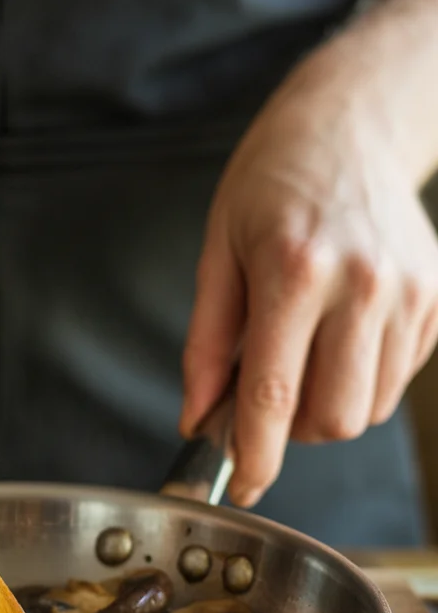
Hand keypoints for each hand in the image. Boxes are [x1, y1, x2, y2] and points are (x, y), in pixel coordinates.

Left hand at [181, 56, 437, 507]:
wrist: (352, 126)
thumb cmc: (272, 186)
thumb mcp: (217, 252)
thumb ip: (205, 344)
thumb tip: (199, 418)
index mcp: (294, 272)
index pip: (274, 395)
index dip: (255, 455)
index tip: (244, 487)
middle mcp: (361, 285)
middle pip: (330, 420)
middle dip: (291, 430)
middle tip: (266, 395)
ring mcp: (409, 293)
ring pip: (366, 410)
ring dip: (326, 407)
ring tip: (304, 352)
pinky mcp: (437, 299)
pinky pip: (394, 383)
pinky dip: (360, 380)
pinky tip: (341, 333)